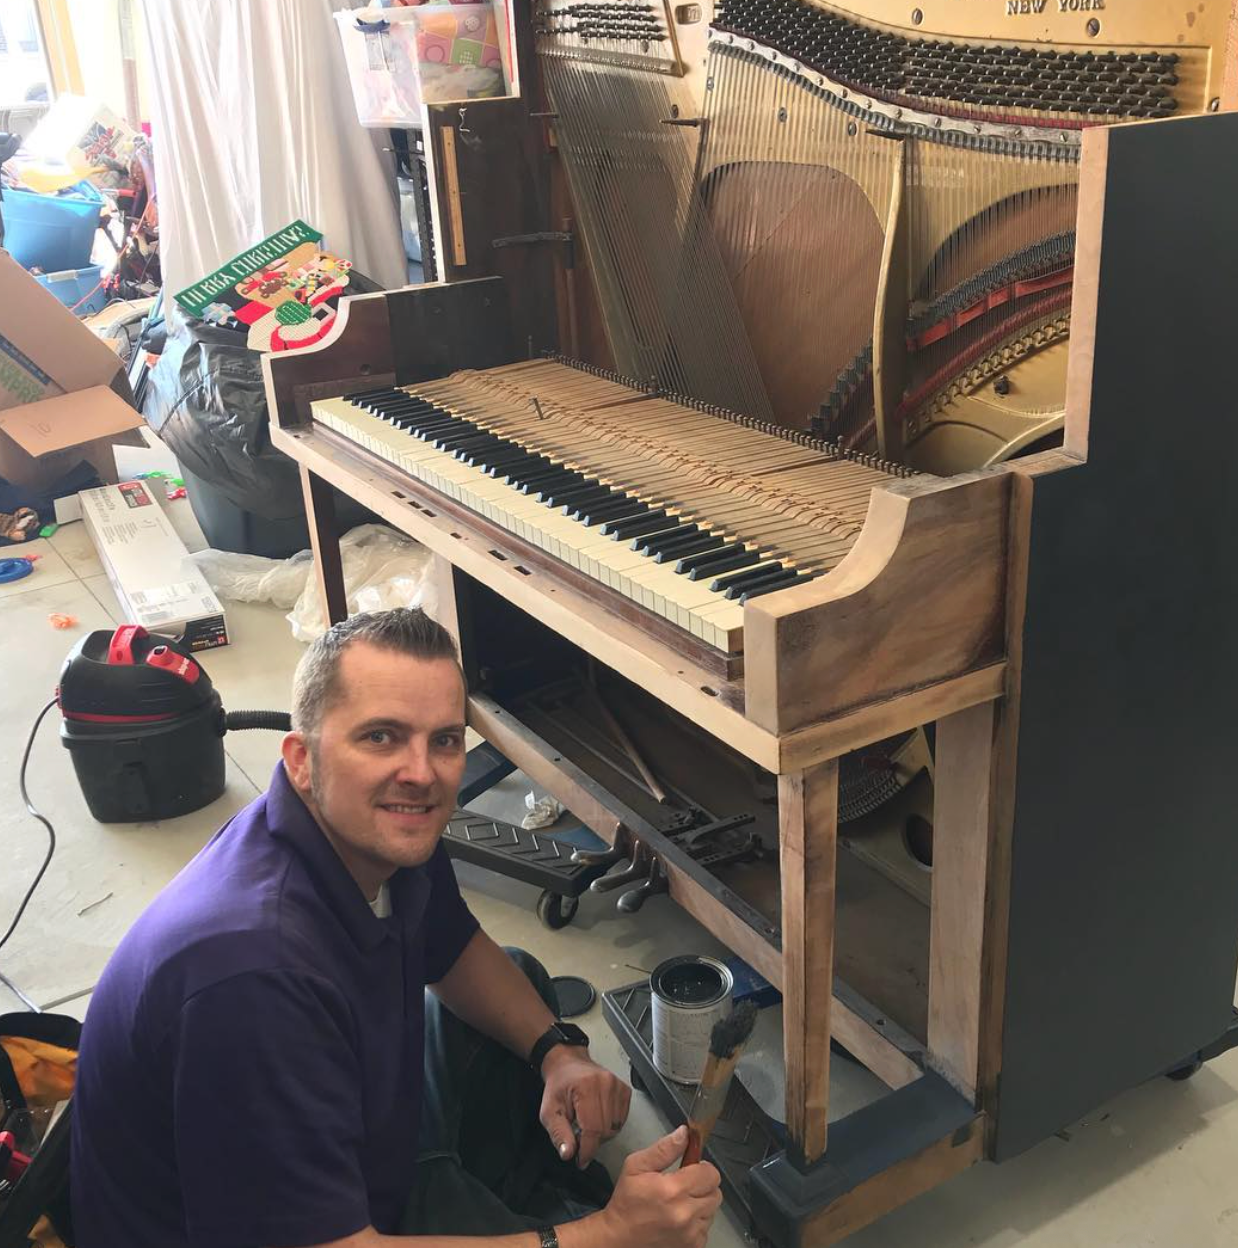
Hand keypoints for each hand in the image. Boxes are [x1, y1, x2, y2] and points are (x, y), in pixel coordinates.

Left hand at [539, 1047, 631, 1167]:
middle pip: (605, 1130)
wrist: (568, 1064)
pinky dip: (610, 1125)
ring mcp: (618, 1086)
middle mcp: (606, 1084)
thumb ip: (558, 1133)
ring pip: (615, 1128)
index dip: (587, 1150)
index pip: (593, 1129)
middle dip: (591, 1141)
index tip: (580, 1160)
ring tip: (587, 1123)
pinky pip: (622, 1120)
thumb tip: (568, 1154)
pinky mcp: (624, 1090)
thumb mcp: (549, 1111)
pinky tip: (597, 1117)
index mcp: (586, 1088)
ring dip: (601, 1134)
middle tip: (578, 1135)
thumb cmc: (559, 1086)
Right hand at [593, 1126, 721, 1247]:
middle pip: (716, 1193)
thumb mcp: (636, 1167)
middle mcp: (686, 1214)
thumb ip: (663, 1149)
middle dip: (703, 1185)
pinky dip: (697, 1222)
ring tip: (680, 1203)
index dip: (702, 1168)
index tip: (690, 1168)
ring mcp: (691, 1234)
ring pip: (712, 1211)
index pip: (710, 1174)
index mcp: (673, 1190)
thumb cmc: (627, 1201)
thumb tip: (685, 1133)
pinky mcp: (692, 1247)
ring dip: (701, 1204)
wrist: (620, 1239)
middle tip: (684, 1185)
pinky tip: (680, 1219)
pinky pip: (706, 1228)